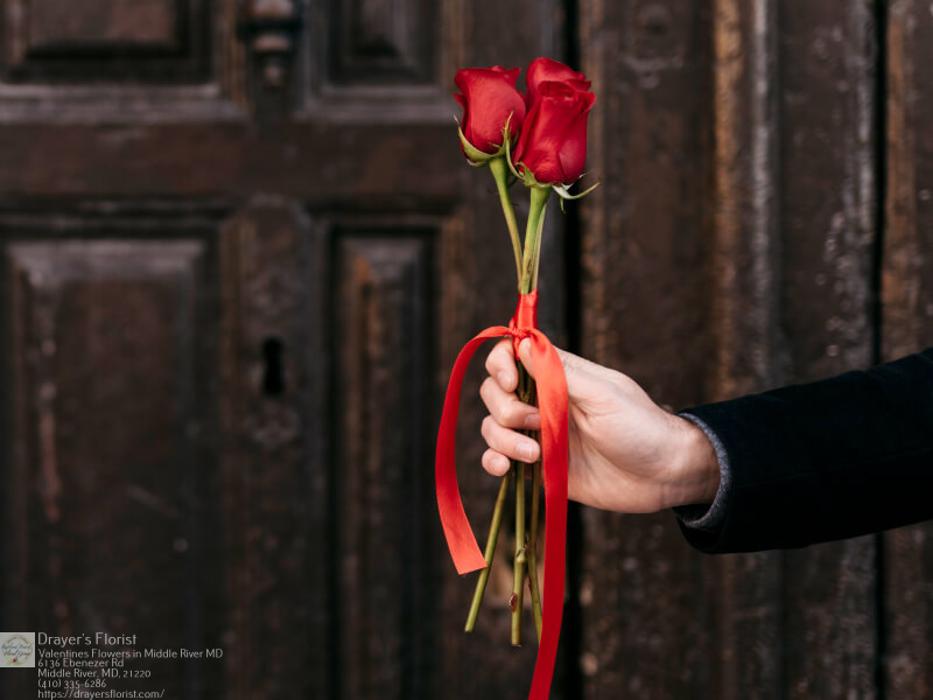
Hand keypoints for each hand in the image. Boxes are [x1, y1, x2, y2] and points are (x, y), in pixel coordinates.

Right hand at [479, 339, 718, 512]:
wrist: (663, 477)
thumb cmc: (641, 428)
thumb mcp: (602, 394)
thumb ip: (558, 372)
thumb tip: (520, 342)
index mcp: (558, 377)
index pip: (511, 355)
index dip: (501, 364)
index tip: (511, 382)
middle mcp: (543, 402)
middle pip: (494, 392)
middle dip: (503, 408)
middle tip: (536, 422)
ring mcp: (538, 435)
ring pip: (493, 426)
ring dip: (502, 440)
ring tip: (536, 454)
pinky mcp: (538, 467)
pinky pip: (498, 460)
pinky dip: (493, 462)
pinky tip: (505, 469)